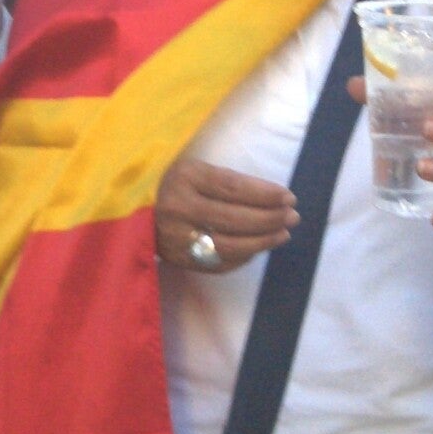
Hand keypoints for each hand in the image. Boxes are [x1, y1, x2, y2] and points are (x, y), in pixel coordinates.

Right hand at [154, 157, 298, 272]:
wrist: (140, 217)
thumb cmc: (178, 187)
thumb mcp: (197, 171)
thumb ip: (229, 182)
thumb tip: (273, 199)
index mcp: (185, 178)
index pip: (233, 187)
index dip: (264, 194)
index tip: (288, 197)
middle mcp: (179, 208)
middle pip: (234, 218)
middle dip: (269, 218)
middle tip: (292, 217)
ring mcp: (178, 237)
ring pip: (229, 245)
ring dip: (262, 241)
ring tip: (283, 234)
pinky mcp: (181, 260)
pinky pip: (221, 262)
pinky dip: (245, 256)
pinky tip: (259, 247)